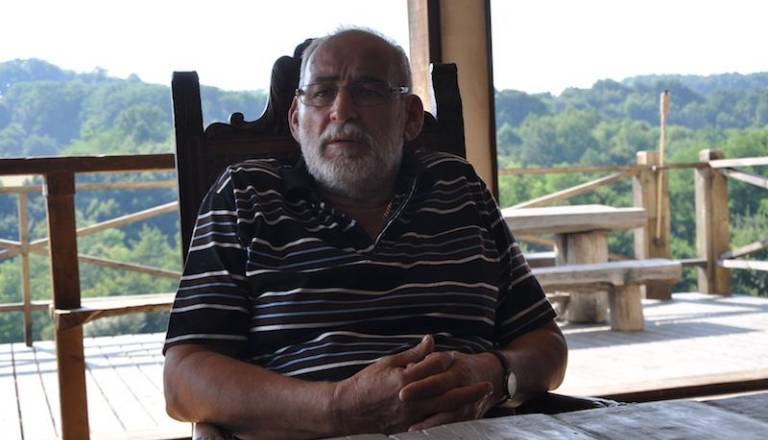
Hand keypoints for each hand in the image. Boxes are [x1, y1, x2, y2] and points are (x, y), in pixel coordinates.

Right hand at [329, 335, 490, 434]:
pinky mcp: (408, 427)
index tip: (451, 356)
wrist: (347, 410)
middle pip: (447, 392)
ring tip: (478, 401)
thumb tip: (430, 340)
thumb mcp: (387, 363)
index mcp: (405, 378)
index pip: (434, 366)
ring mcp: (411, 415)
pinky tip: (458, 416)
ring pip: (444, 410)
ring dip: (463, 405)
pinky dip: (447, 419)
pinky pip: (433, 423)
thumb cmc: (365, 383)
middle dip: (469, 390)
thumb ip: (412, 354)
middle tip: (487, 385)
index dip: (445, 359)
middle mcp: (411, 398)